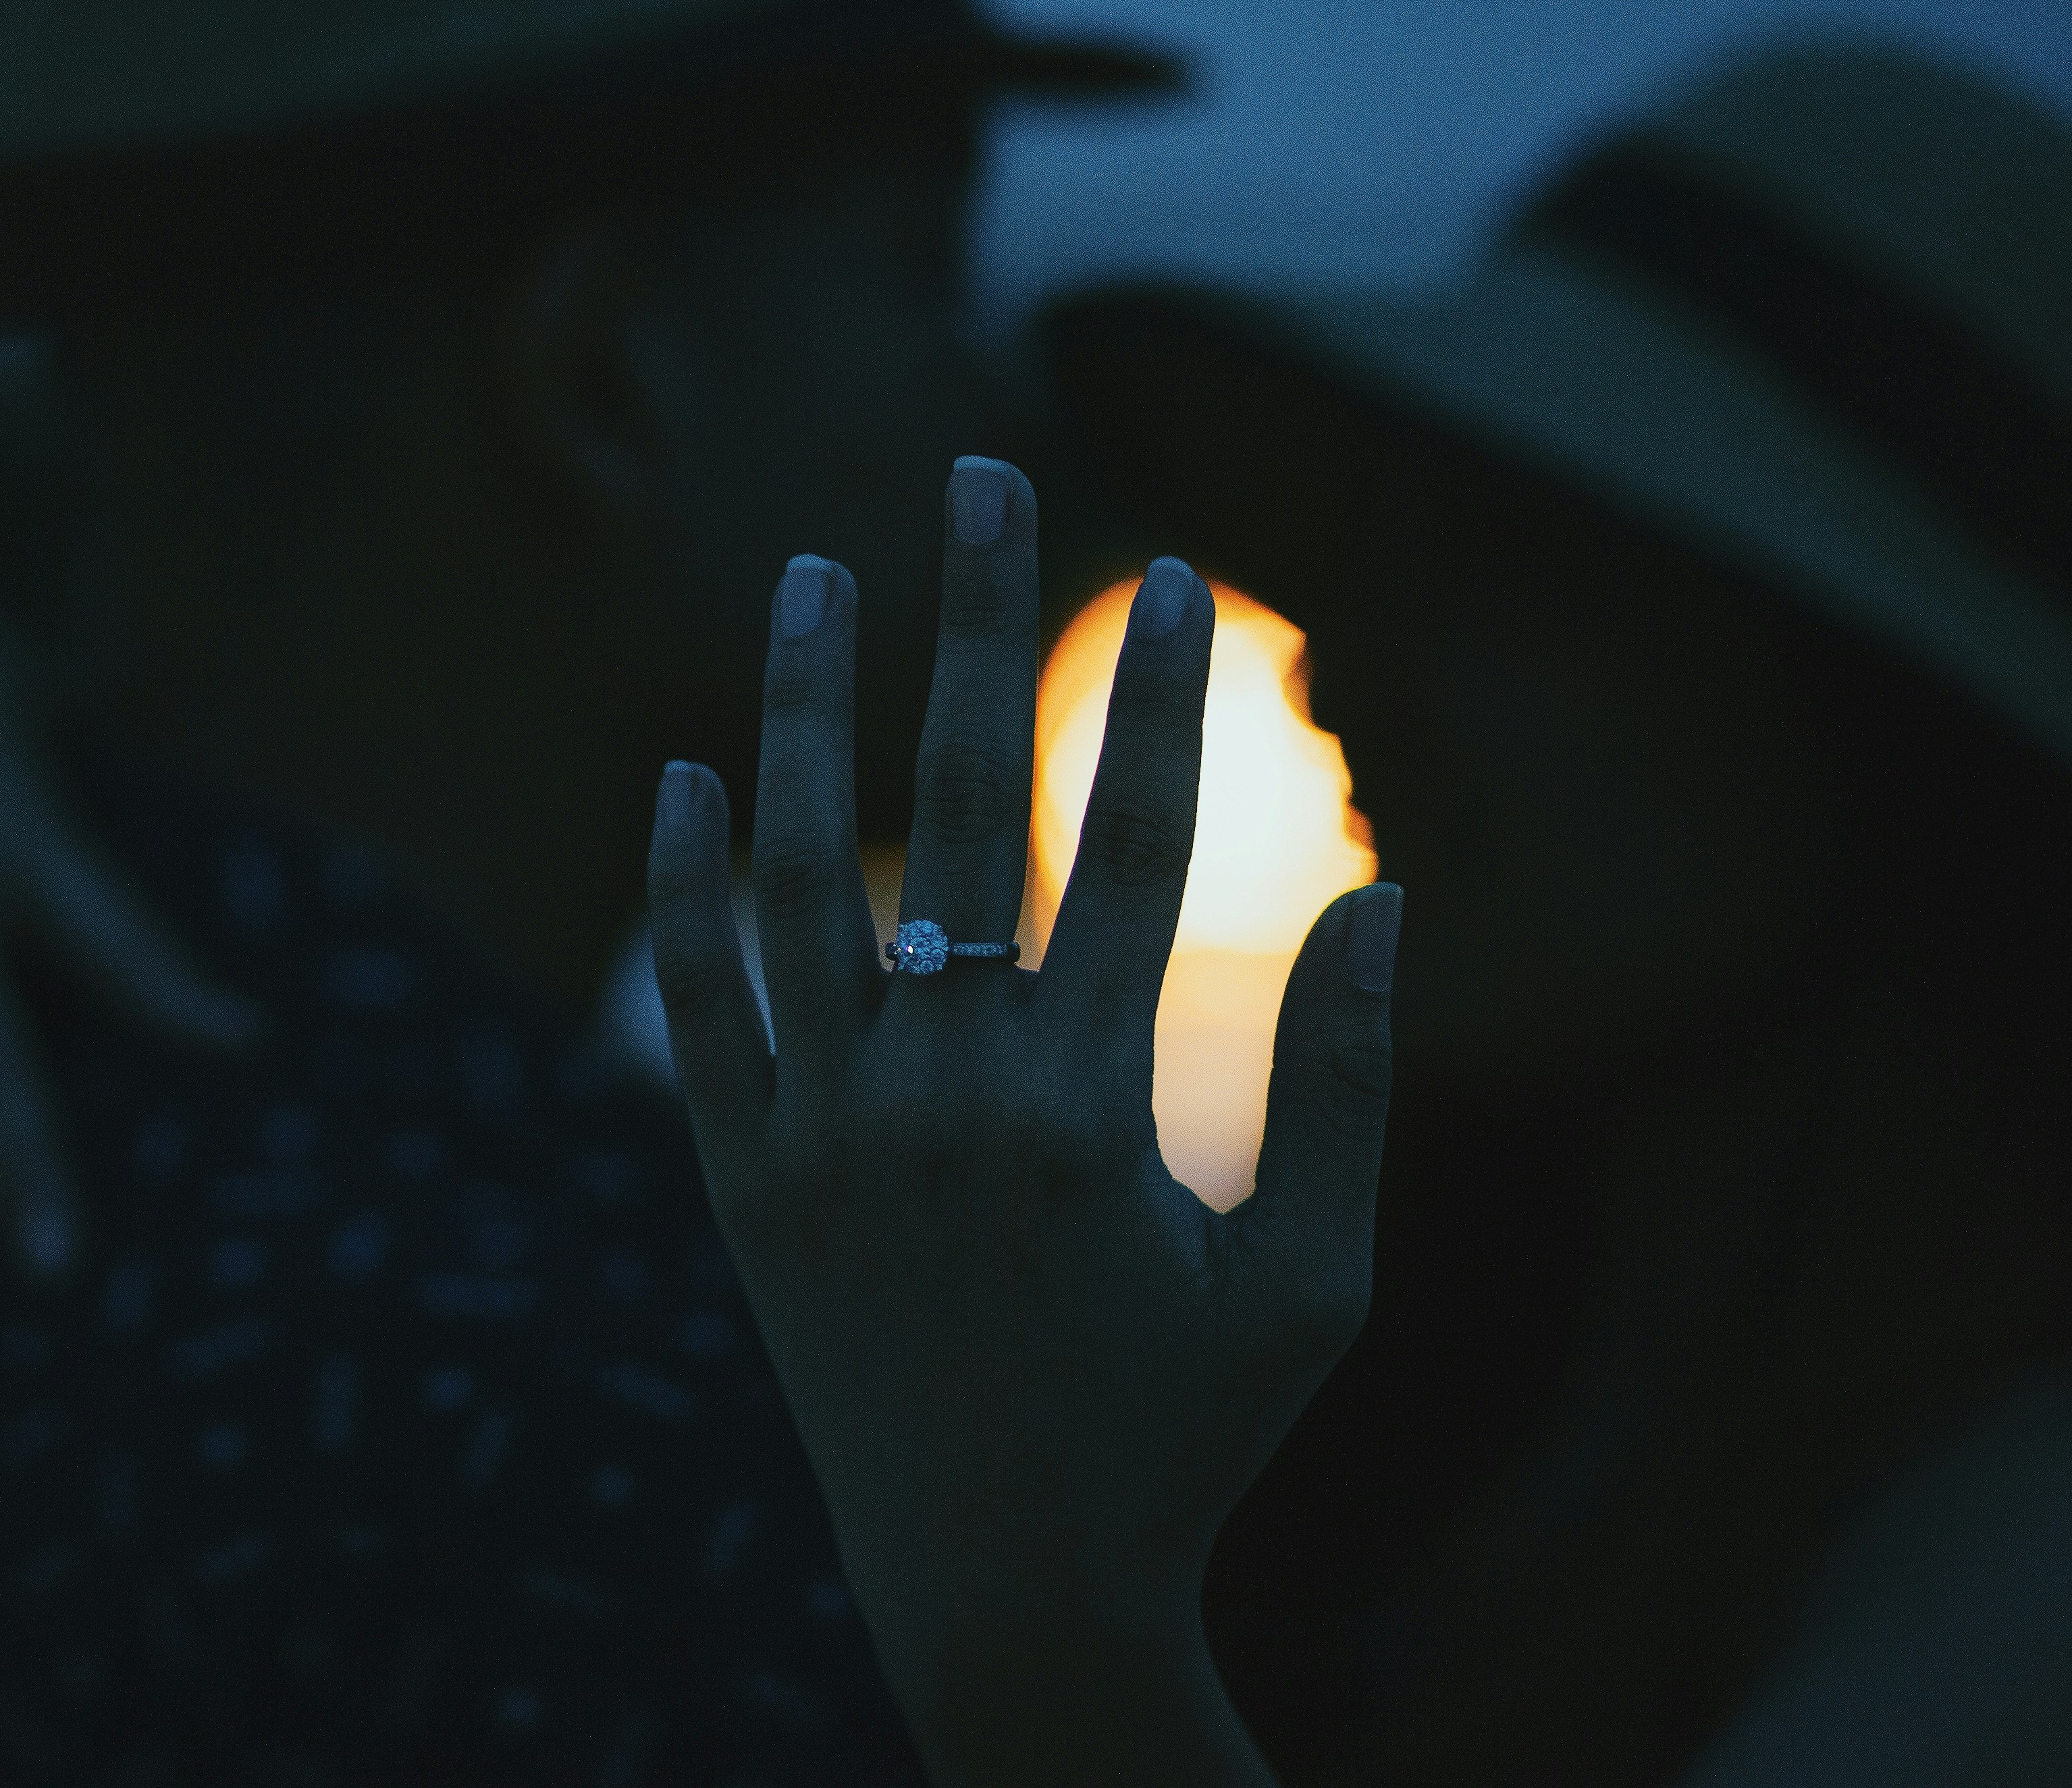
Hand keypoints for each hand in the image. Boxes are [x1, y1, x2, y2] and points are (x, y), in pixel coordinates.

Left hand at [647, 460, 1397, 1785]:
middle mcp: (947, 1095)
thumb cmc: (1184, 1446)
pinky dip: (685, 892)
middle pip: (966, 803)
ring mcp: (826, 1135)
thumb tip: (1390, 900)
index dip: (1159, 694)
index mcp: (1094, 1105)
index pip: (1133, 841)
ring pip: (800, 874)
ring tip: (802, 576)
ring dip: (798, 712)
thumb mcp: (1313, 1289)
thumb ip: (1351, 1092)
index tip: (1171, 566)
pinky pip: (700, 1009)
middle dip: (976, 621)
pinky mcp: (739, 1187)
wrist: (1002, 1597)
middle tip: (977, 473)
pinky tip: (681, 781)